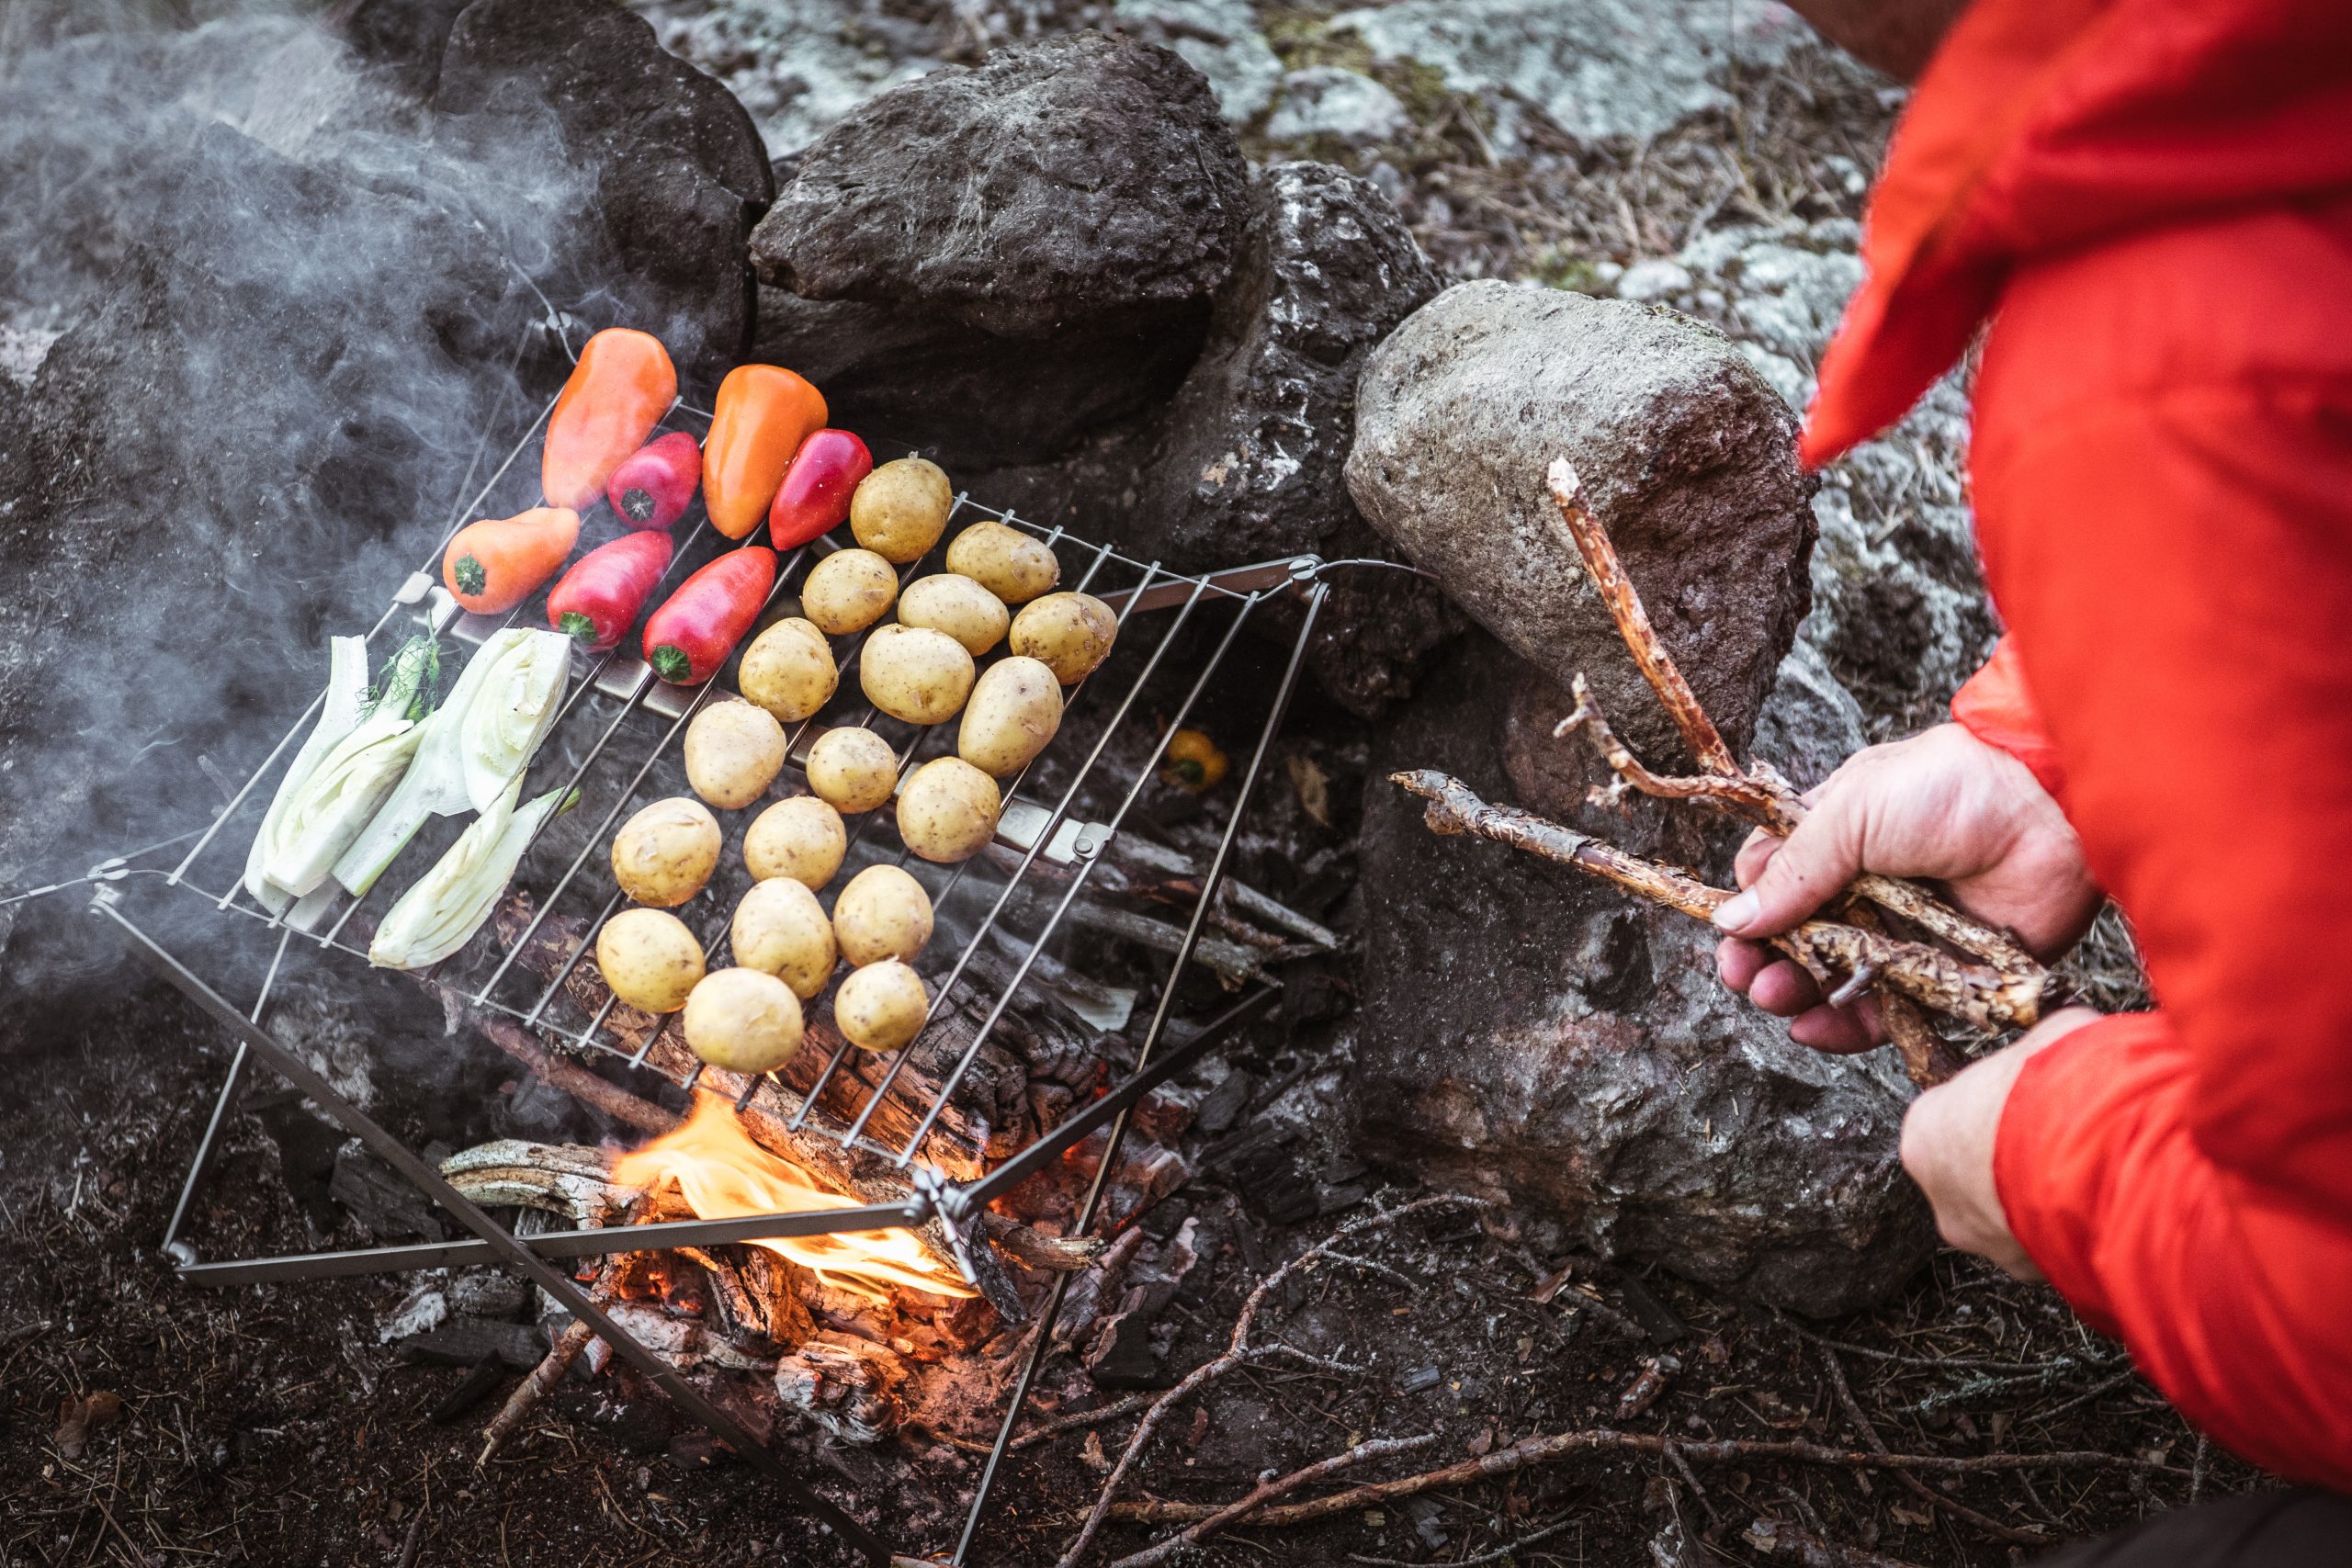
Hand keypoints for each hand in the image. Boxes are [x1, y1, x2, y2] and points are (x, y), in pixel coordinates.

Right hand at [1712, 723, 2101, 1050]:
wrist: (2049, 810)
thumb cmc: (1951, 788)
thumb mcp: (1852, 813)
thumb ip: (1793, 872)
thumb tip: (1731, 918)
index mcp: (1837, 836)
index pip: (1774, 880)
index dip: (1748, 910)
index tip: (1731, 933)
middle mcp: (1865, 887)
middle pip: (1795, 937)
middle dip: (1763, 959)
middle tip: (1746, 976)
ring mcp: (1903, 931)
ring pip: (1832, 977)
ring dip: (1795, 992)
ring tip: (1775, 997)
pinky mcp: (1942, 972)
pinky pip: (1884, 1010)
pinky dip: (1844, 1025)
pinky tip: (1811, 1025)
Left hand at [1900, 1007, 2099, 1275]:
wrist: (2099, 1154)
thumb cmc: (2056, 1086)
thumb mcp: (2050, 1035)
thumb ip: (2044, 1047)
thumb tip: (2066, 1041)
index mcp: (1924, 1133)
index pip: (1949, 1120)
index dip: (1995, 1108)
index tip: (2031, 1100)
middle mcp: (1941, 1196)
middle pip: (1978, 1176)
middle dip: (2018, 1161)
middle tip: (2067, 1140)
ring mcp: (1985, 1241)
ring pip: (2015, 1219)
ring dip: (2049, 1199)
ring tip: (2098, 1172)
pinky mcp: (2030, 1272)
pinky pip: (2053, 1247)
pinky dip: (2077, 1229)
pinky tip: (2110, 1204)